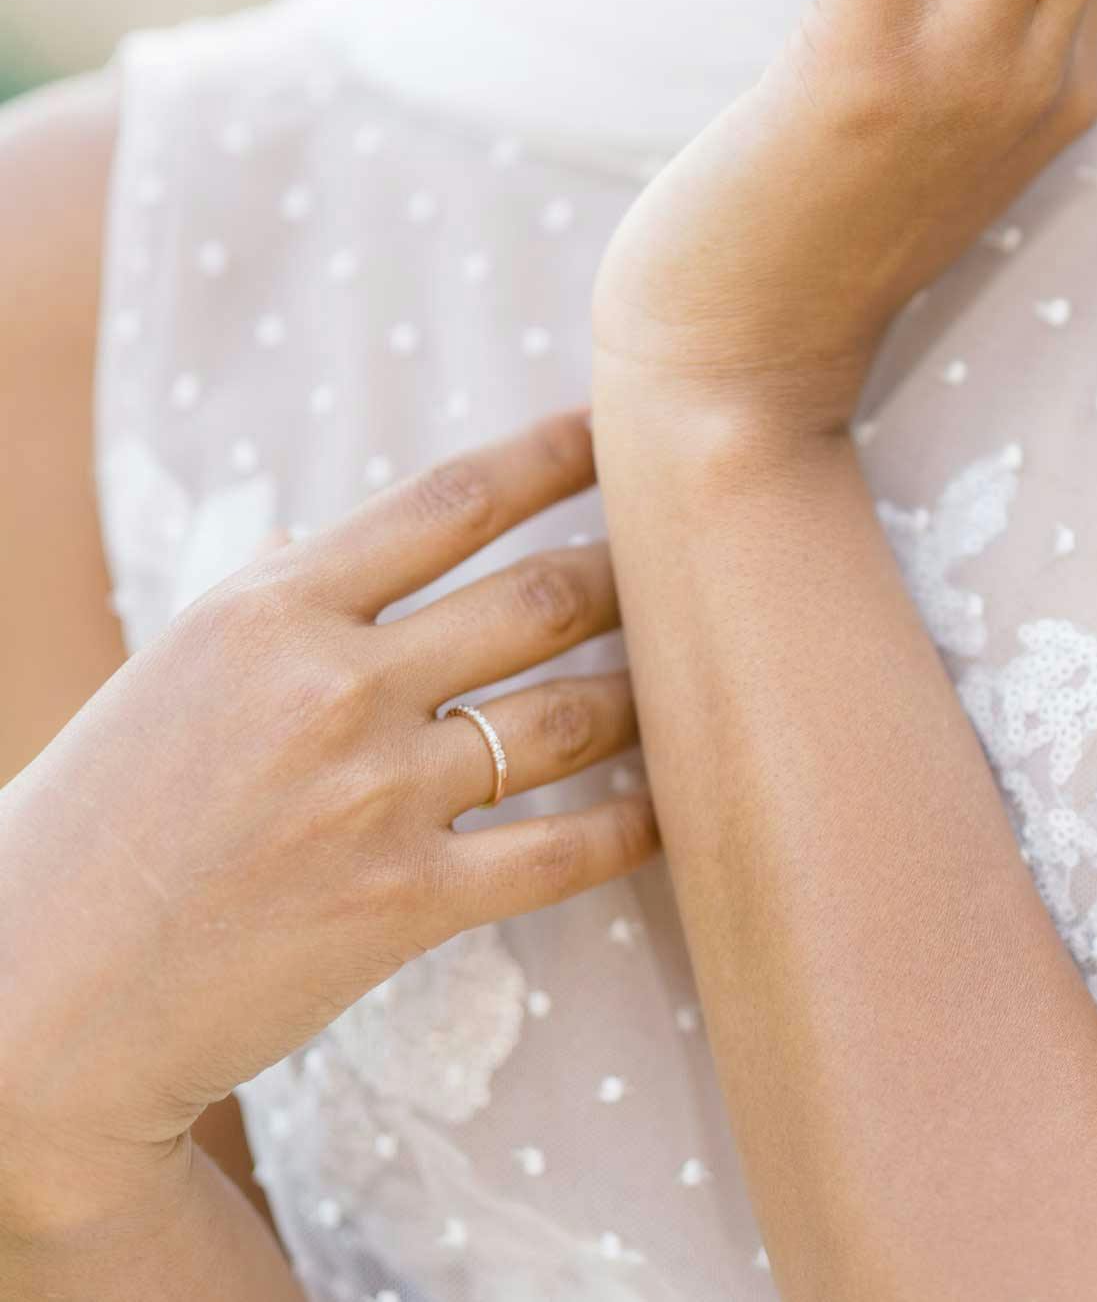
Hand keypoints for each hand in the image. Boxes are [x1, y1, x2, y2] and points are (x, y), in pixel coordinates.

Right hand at [0, 411, 653, 1235]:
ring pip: (568, 715)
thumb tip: (376, 538)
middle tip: (689, 562)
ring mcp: (372, 795)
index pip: (453, 498)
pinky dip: (630, 821)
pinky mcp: (400, 903)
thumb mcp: (182, 666)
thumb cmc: (104, 819)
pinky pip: (559, 849)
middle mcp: (332, 684)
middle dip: (631, 574)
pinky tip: (673, 802)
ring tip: (698, 673)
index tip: (629, 429)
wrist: (37, 999)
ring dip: (646, 691)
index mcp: (271, 606)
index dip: (558, 453)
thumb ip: (289, 596)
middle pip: (537, 597)